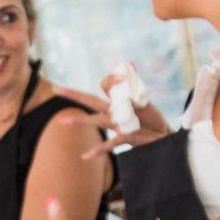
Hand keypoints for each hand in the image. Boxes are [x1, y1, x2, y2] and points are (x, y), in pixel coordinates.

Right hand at [54, 83, 170, 158]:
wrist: (162, 135)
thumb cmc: (151, 116)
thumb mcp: (144, 98)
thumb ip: (134, 84)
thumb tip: (129, 63)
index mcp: (118, 99)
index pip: (106, 85)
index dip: (112, 79)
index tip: (124, 76)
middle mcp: (114, 111)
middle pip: (91, 101)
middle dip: (75, 95)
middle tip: (57, 89)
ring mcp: (117, 124)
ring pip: (96, 121)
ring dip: (80, 121)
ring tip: (62, 122)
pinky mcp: (125, 137)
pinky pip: (110, 144)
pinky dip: (98, 150)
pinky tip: (84, 156)